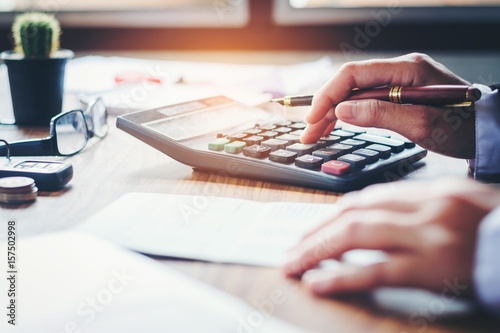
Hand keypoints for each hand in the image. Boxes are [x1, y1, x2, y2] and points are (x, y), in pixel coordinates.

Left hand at [282, 178, 499, 295]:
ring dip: (318, 249)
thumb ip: (420, 209)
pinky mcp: (434, 267)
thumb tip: (374, 220)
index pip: (368, 198)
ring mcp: (430, 236)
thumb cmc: (497, 232)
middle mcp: (427, 207)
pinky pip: (377, 270)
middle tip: (294, 247)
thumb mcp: (460, 208)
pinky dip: (342, 276)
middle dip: (317, 231)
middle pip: (354, 213)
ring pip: (356, 235)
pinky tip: (320, 283)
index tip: (314, 227)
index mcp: (432, 191)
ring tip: (295, 263)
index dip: (334, 214)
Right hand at [300, 53, 474, 158]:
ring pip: (354, 93)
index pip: (353, 75)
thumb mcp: (422, 125)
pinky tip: (335, 125)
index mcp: (407, 69)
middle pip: (350, 84)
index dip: (327, 96)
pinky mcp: (399, 94)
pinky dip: (348, 114)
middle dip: (324, 108)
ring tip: (315, 134)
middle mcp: (400, 70)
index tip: (312, 119)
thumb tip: (342, 111)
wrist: (487, 130)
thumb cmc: (463, 128)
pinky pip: (365, 100)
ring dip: (332, 113)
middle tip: (308, 134)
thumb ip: (381, 115)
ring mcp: (399, 81)